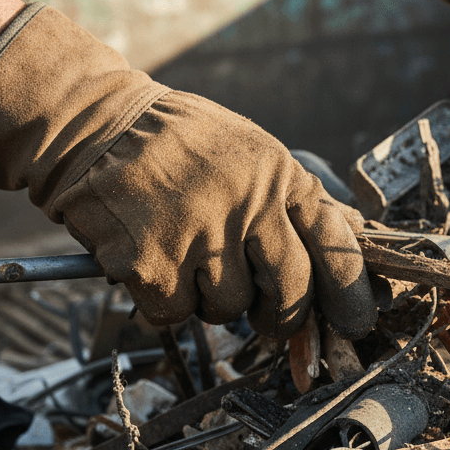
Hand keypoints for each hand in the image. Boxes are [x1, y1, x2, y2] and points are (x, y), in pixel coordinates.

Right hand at [0, 5, 376, 338]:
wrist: (93, 127)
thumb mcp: (253, 153)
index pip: (334, 242)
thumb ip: (296, 199)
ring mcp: (198, 235)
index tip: (356, 322)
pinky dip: (165, 304)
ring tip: (189, 261)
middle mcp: (247, 204)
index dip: (350, 290)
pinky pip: (175, 315)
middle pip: (290, 290)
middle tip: (269, 319)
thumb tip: (354, 239)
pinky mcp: (150, 264)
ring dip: (213, 301)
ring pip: (230, 309)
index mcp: (279, 175)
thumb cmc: (181, 145)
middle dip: (283, 316)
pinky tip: (153, 266)